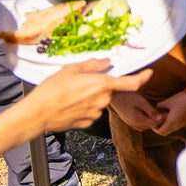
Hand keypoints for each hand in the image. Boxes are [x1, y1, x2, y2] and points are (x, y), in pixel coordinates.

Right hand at [26, 62, 152, 132]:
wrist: (37, 114)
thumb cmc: (52, 91)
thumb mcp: (71, 69)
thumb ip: (93, 65)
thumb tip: (106, 62)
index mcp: (102, 85)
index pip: (132, 83)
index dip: (143, 77)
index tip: (148, 73)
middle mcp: (103, 100)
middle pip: (110, 90)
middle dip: (100, 86)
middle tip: (80, 83)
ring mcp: (96, 113)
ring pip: (99, 101)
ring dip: (91, 97)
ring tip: (70, 95)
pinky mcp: (88, 123)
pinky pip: (91, 112)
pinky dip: (84, 107)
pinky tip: (69, 105)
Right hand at [107, 85, 165, 131]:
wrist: (115, 95)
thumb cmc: (129, 97)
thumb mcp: (142, 102)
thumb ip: (151, 111)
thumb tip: (161, 119)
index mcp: (138, 120)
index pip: (155, 124)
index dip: (163, 118)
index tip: (167, 111)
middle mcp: (134, 125)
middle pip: (151, 125)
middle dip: (159, 119)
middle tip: (165, 110)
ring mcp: (132, 124)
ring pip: (147, 125)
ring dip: (153, 120)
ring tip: (159, 111)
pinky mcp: (130, 121)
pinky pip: (142, 124)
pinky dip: (148, 120)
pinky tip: (151, 113)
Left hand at [154, 91, 185, 134]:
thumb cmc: (181, 99)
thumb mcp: (168, 101)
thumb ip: (160, 106)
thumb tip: (157, 108)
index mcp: (172, 122)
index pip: (160, 131)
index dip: (154, 128)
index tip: (152, 121)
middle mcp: (178, 125)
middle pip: (165, 132)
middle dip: (160, 128)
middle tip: (157, 120)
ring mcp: (184, 123)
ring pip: (172, 129)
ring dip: (167, 125)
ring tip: (164, 116)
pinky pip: (178, 125)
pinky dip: (173, 122)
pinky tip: (173, 113)